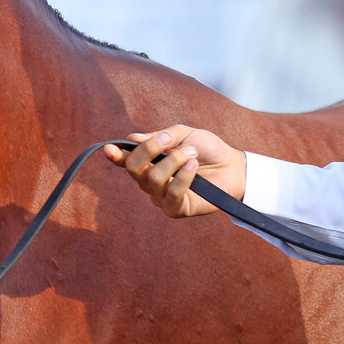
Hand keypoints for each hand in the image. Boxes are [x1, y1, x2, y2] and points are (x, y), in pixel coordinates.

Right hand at [102, 126, 246, 217]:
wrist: (233, 166)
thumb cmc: (207, 149)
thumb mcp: (183, 134)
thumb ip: (160, 137)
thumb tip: (133, 138)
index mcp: (149, 163)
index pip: (126, 161)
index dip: (115, 156)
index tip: (109, 149)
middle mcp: (150, 182)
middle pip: (134, 168)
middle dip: (150, 149)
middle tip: (170, 140)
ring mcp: (162, 197)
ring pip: (153, 178)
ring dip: (174, 160)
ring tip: (192, 153)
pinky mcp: (177, 209)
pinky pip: (172, 193)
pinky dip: (183, 176)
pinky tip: (194, 166)